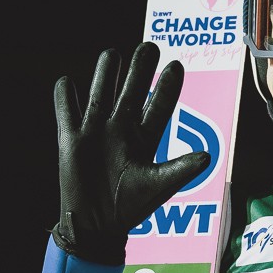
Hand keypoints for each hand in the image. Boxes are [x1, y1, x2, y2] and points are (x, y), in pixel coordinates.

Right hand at [52, 42, 209, 263]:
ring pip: (101, 92)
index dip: (167, 86)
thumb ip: (181, 170)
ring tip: (112, 55)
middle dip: (140, 69)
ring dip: (105, 74)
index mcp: (145, 138)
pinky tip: (68, 83)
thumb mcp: (158, 186)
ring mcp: (96, 131)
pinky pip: (66, 109)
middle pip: (132, 90)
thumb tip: (208, 156)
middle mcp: (121, 128)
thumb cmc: (132, 207)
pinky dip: (64, 95)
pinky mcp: (71, 138)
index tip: (176, 65)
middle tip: (149, 47)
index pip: (159, 105)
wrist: (97, 225)